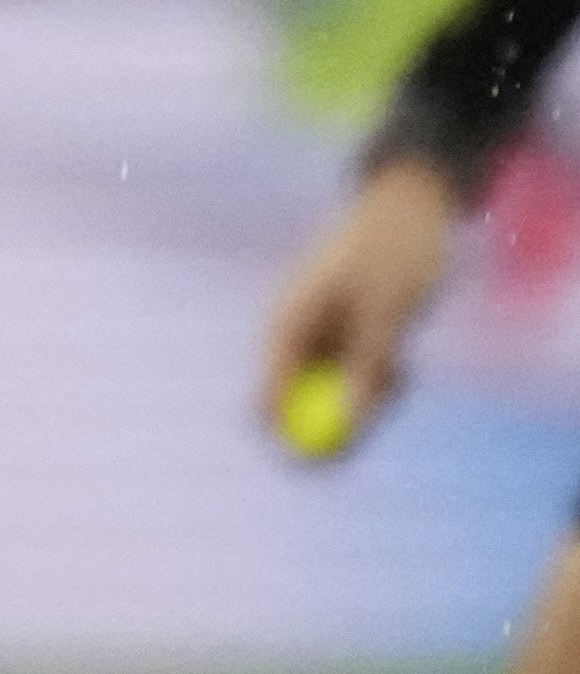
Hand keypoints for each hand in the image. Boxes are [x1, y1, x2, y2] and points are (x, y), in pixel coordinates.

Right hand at [263, 157, 466, 457]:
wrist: (408, 208)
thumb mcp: (385, 316)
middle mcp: (293, 335)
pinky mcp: (343, 337)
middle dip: (346, 420)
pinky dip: (381, 380)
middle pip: (302, 406)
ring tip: (403, 366)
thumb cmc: (393, 255)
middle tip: (388, 404)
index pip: (266, 399)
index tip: (322, 465)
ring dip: (372, 398)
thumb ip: (364, 373)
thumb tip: (346, 429)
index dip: (287, 439)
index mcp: (285, 326)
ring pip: (337, 396)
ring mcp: (318, 336)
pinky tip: (403, 357)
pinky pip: (356, 380)